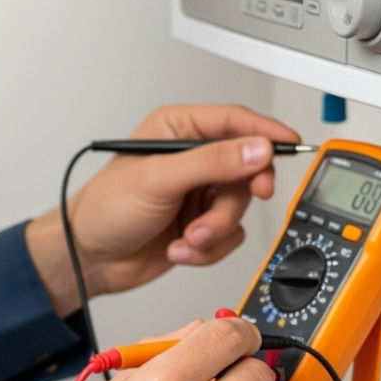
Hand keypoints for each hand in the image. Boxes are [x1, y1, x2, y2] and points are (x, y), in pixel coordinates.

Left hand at [26, 105, 299, 316]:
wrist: (90, 258)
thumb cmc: (105, 209)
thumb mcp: (158, 179)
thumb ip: (212, 162)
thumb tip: (257, 148)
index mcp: (177, 130)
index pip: (234, 122)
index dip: (265, 132)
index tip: (291, 144)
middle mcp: (191, 159)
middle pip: (246, 168)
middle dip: (237, 195)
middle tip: (248, 197)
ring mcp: (197, 193)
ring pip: (239, 207)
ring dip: (215, 228)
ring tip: (188, 237)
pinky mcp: (200, 224)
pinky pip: (230, 235)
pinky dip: (208, 247)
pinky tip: (180, 248)